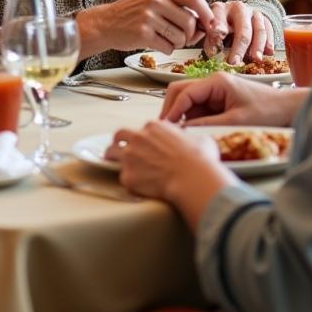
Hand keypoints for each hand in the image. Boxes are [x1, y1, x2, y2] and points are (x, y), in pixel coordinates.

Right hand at [76, 0, 213, 58]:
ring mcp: (148, 16)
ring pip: (181, 37)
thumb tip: (206, 24)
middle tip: (181, 37)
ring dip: (177, 43)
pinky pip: (168, 48)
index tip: (211, 24)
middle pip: (190, 22)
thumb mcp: (155, 0)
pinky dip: (166, 49)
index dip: (207, 13)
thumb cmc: (134, 13)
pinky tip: (155, 43)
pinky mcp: (142, 33)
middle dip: (190, 34)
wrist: (105, 23)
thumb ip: (179, 8)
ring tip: (164, 38)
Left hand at [106, 121, 234, 225]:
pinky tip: (134, 185)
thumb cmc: (199, 159)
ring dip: (113, 158)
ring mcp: (130, 156)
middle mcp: (138, 137)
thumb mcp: (200, 139)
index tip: (146, 145)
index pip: (142, 128)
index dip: (143, 137)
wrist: (192, 178)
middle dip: (120, 142)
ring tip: (117, 165)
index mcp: (154, 126)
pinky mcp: (128, 176)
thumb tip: (195, 142)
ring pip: (111, 152)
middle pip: (120, 135)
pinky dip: (128, 181)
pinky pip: (122, 177)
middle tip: (122, 150)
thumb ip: (189, 138)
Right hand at [160, 72, 302, 127]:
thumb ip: (209, 125)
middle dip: (171, 109)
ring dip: (181, 116)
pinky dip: (192, 120)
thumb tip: (184, 131)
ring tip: (177, 135)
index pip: (185, 92)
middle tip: (166, 130)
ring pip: (187, 101)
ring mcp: (215, 92)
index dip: (173, 110)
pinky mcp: (218, 102)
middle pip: (181, 91)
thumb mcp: (236, 121)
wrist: (287, 110)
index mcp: (217, 82)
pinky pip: (198, 109)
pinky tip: (191, 133)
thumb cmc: (268, 111)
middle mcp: (213, 83)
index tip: (166, 127)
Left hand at [208, 3, 274, 63]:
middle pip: (242, 28)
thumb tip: (212, 52)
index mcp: (220, 8)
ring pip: (259, 30)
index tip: (216, 39)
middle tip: (235, 62)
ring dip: (258, 46)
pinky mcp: (265, 19)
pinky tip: (269, 53)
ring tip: (256, 59)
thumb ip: (211, 38)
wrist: (236, 13)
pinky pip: (269, 31)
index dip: (219, 27)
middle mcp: (238, 8)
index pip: (219, 18)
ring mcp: (254, 13)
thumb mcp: (211, 28)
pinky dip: (269, 43)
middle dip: (239, 46)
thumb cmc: (220, 24)